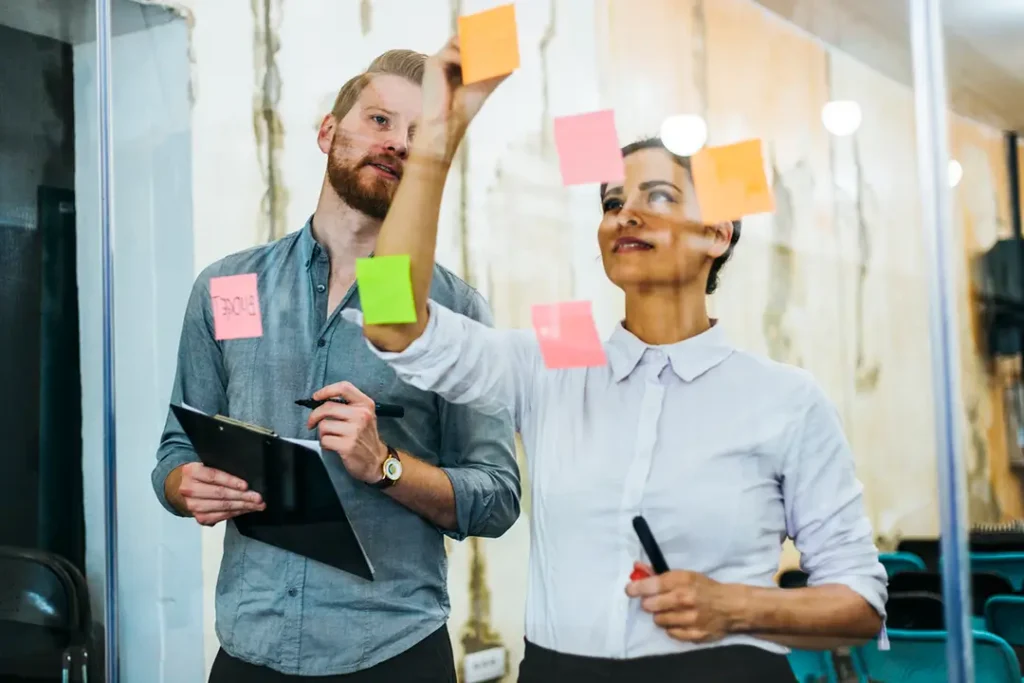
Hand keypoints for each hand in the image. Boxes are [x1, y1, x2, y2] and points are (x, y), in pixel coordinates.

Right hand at [169, 462, 264, 525]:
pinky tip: (246, 510)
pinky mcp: (199, 517)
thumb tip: (244, 476)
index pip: (214, 476)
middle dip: (242, 497)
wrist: (181, 487)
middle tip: (258, 498)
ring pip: (222, 507)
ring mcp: (193, 506)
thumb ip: (221, 468)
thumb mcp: (206, 464)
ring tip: (257, 505)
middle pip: (220, 494)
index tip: (246, 486)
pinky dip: (236, 513)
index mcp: (192, 471)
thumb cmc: (201, 474)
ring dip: (242, 507)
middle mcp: (189, 489)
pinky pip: (221, 517)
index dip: (231, 482)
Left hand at [308, 381, 387, 483]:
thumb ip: (348, 405)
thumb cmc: (366, 436)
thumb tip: (321, 401)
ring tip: (329, 436)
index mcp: (365, 404)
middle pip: (328, 407)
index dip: (326, 391)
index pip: (343, 388)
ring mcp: (354, 431)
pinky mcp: (347, 445)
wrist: (376, 460)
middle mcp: (361, 415)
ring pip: (323, 425)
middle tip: (312, 422)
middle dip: (314, 415)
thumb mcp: (365, 415)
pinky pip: (324, 440)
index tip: (316, 397)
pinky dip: (324, 443)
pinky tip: (332, 445)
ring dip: (321, 433)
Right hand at [415, 36, 509, 162]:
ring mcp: (439, 60)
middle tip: (493, 46)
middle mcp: (446, 58)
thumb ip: (495, 72)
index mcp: (456, 62)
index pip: (468, 42)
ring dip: (472, 50)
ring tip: (482, 62)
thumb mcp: (485, 85)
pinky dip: (463, 60)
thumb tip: (512, 63)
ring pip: (457, 41)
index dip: (481, 40)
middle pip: (462, 37)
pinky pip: (451, 52)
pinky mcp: (433, 63)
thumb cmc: (465, 106)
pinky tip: (469, 73)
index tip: (497, 40)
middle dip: (478, 41)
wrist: (449, 122)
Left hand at [625, 563, 746, 642]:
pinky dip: (672, 628)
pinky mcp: (695, 635)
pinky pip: (671, 633)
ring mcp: (690, 619)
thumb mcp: (685, 575)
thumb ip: (659, 574)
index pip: (653, 585)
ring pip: (659, 621)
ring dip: (661, 616)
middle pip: (651, 605)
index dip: (637, 588)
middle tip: (654, 602)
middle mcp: (685, 599)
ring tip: (671, 611)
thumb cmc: (705, 588)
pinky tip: (679, 621)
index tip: (629, 590)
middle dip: (649, 604)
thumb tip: (637, 567)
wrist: (731, 607)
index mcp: (683, 581)